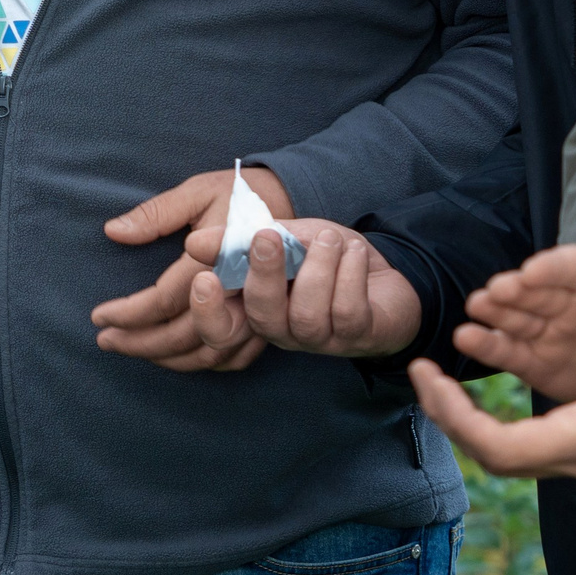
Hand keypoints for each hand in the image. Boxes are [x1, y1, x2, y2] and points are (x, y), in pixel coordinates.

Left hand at [91, 165, 290, 371]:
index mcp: (219, 259)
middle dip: (139, 343)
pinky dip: (201, 364)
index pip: (165, 300)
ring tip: (131, 348)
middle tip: (105, 340)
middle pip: (184, 336)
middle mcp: (241, 293)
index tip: (99, 316)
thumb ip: (156, 213)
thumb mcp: (198, 190)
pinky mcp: (268, 322)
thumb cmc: (240, 193)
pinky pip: (233, 358)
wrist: (295, 200)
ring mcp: (259, 312)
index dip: (129, 313)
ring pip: (207, 354)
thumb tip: (113, 232)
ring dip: (166, 358)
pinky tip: (175, 357)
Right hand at [186, 221, 423, 359]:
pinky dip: (350, 272)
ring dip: (319, 266)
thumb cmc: (324, 257)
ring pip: (307, 313)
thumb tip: (193, 244)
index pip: (220, 329)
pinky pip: (347, 310)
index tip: (205, 279)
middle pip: (263, 318)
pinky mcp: (358, 335)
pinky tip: (353, 252)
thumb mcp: (283, 237)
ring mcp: (321, 338)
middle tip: (267, 236)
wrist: (382, 269)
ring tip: (330, 238)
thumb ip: (243, 239)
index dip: (207, 313)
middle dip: (263, 275)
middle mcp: (284, 330)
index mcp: (258, 306)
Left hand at [411, 305, 575, 479]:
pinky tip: (482, 358)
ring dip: (467, 405)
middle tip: (420, 373)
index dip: (455, 417)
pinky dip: (493, 401)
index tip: (426, 375)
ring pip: (504, 443)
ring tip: (439, 366)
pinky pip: (523, 428)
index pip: (503, 448)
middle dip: (450, 414)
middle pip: (494, 452)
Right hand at [455, 205, 575, 401]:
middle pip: (537, 289)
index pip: (574, 265)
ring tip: (477, 309)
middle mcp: (569, 296)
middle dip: (516, 289)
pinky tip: (466, 339)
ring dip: (496, 312)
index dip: (554, 267)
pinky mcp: (540, 359)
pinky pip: (510, 351)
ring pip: (517, 316)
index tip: (533, 270)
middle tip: (497, 292)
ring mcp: (552, 327)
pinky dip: (488, 346)